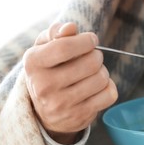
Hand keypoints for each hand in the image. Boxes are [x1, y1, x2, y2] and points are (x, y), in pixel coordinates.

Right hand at [24, 22, 117, 143]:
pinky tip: (98, 87)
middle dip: (97, 56)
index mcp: (34, 63)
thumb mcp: (44, 49)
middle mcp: (44, 86)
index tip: (91, 40)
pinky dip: (109, 87)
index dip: (85, 41)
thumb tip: (71, 28)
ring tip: (93, 73)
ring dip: (103, 72)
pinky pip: (109, 95)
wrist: (44, 112)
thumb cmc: (49, 71)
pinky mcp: (79, 116)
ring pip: (101, 79)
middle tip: (93, 58)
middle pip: (90, 63)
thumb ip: (56, 33)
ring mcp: (61, 104)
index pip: (64, 48)